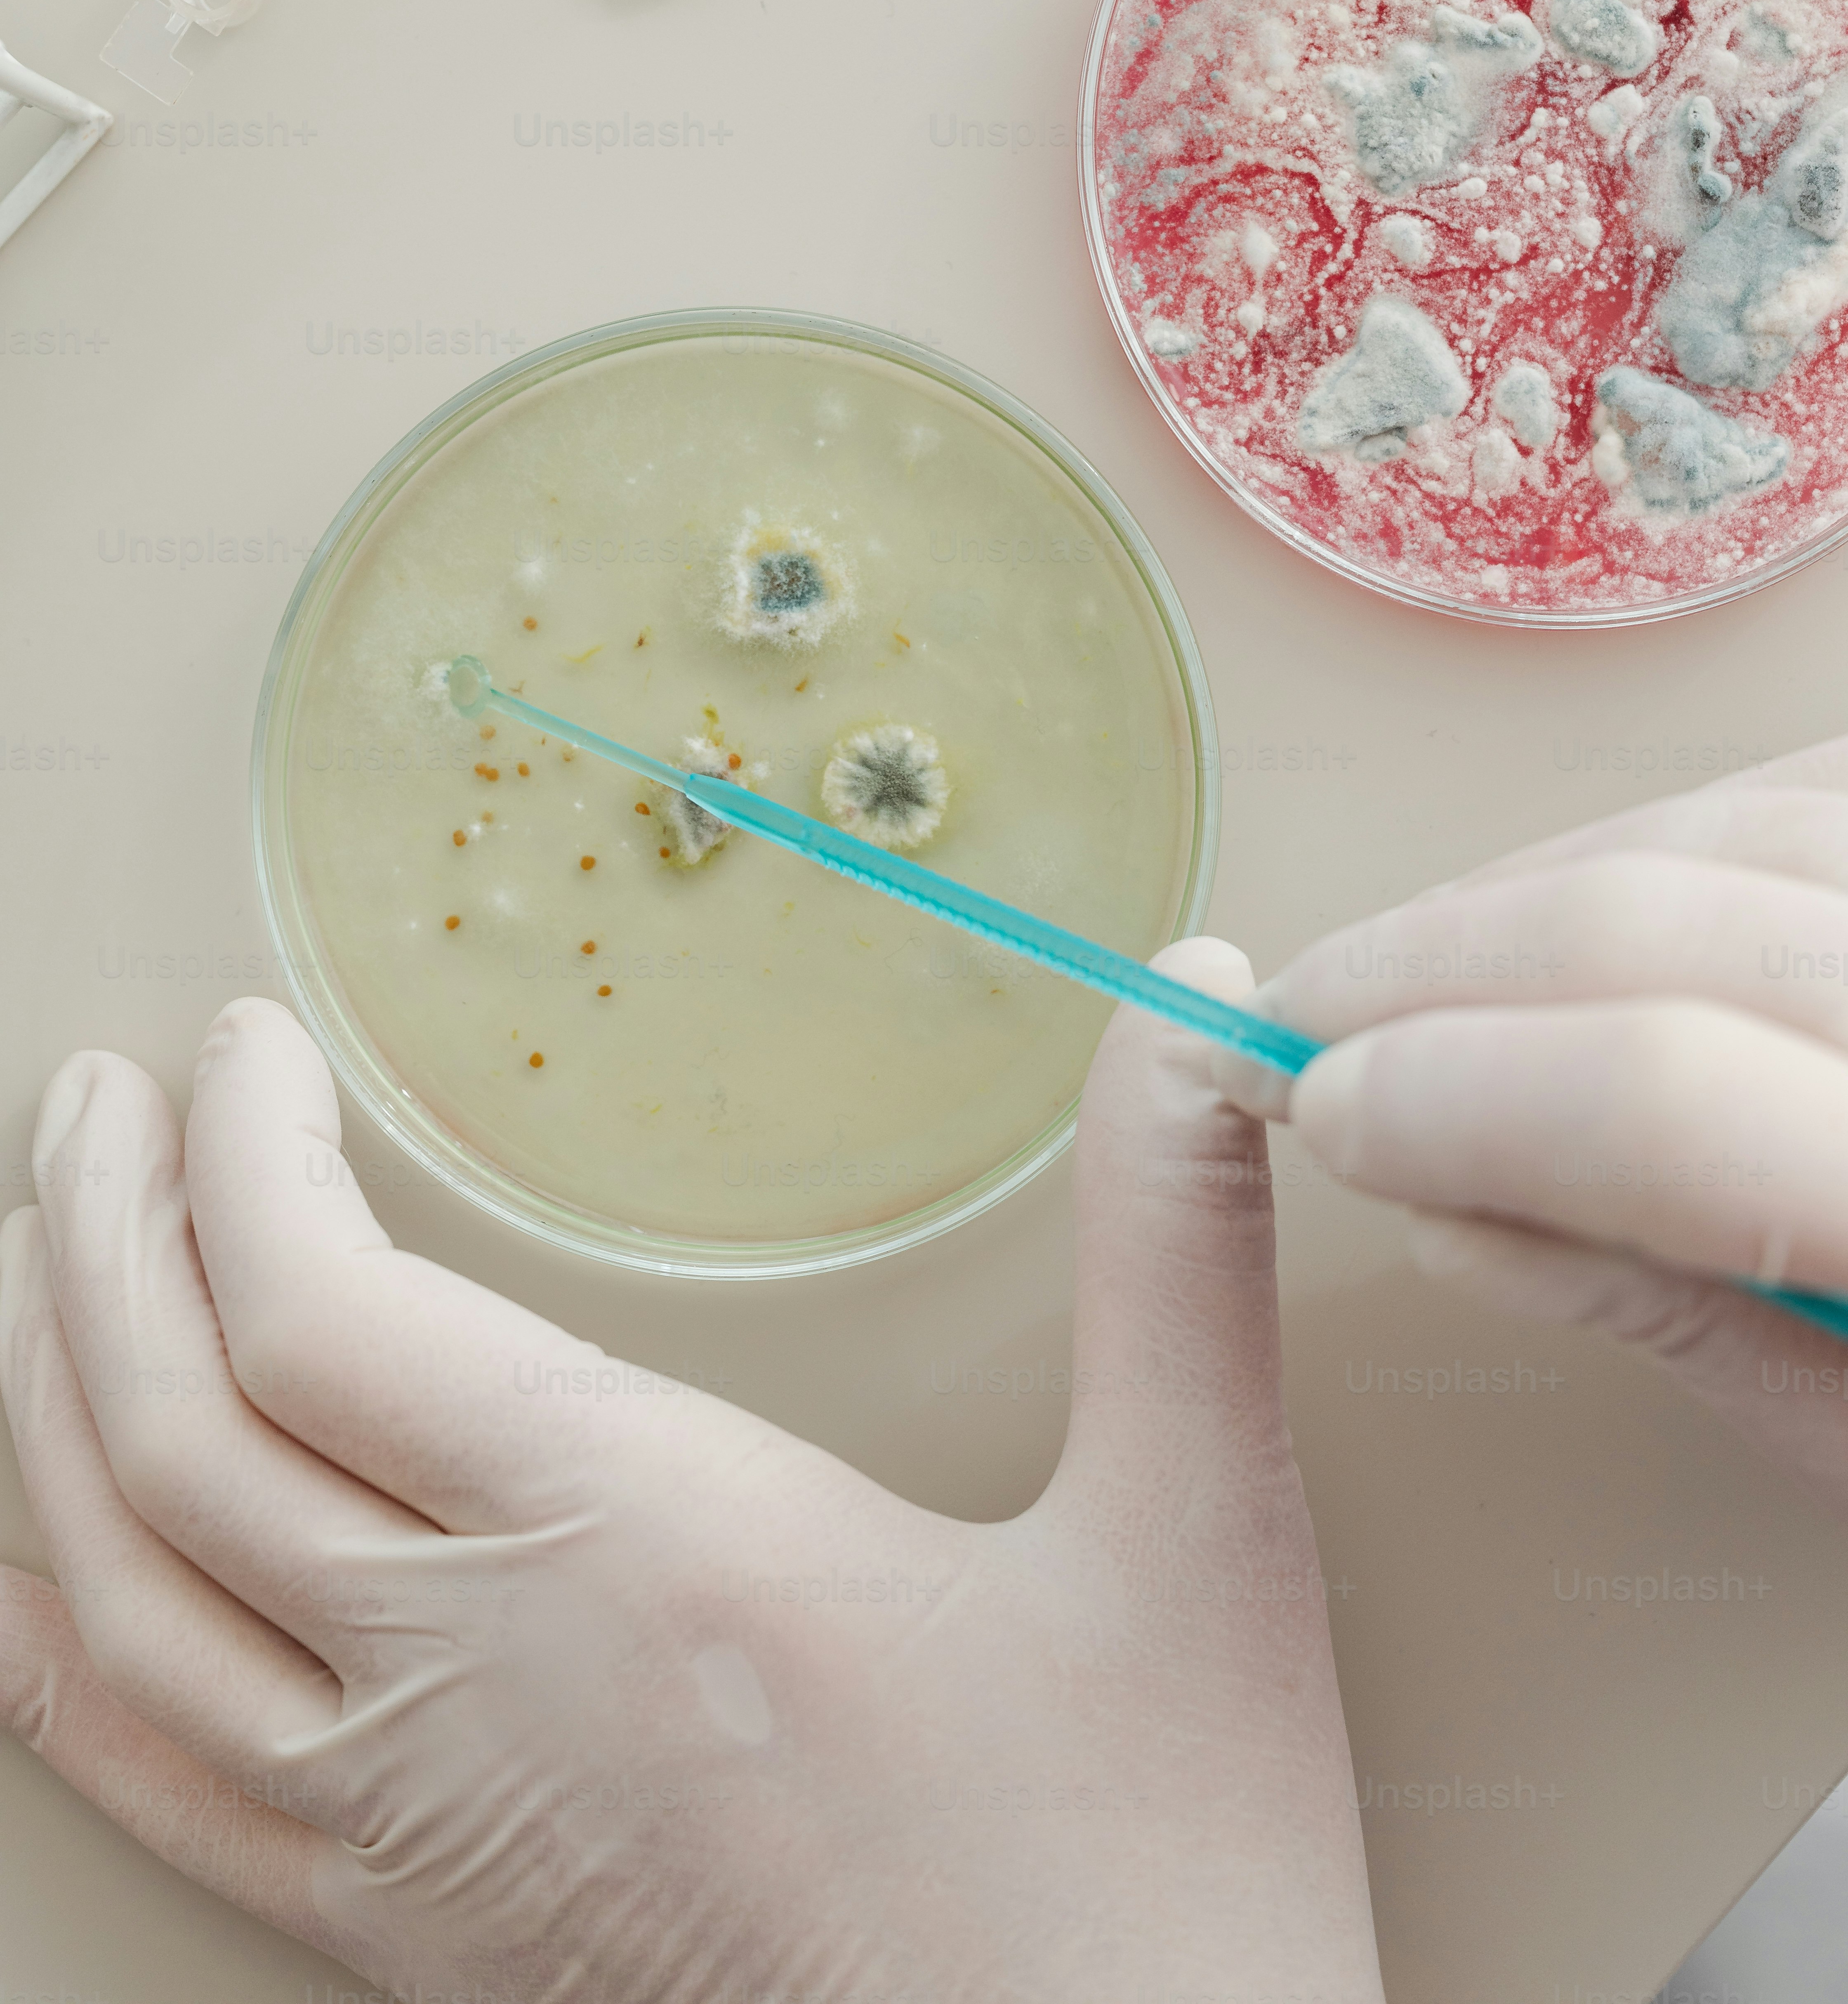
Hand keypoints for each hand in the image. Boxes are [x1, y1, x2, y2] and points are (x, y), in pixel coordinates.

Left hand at [0, 968, 1381, 2003]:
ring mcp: (415, 1832)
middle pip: (168, 1433)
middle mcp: (480, 1681)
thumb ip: (1173, 1246)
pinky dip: (44, 1640)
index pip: (318, 1313)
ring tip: (38, 1267)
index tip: (236, 1044)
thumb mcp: (1196, 1528)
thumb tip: (1204, 1009)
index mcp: (637, 1549)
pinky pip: (141, 1773)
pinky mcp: (406, 1939)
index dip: (236, 1155)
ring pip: (110, 1598)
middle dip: (93, 1235)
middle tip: (96, 1099)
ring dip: (40, 1407)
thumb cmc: (1147, 1865)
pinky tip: (39, 1563)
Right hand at [1223, 736, 1847, 1517]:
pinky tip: (1586, 890)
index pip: (1672, 1100)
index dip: (1455, 1091)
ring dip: (1541, 883)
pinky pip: (1820, 789)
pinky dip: (1683, 830)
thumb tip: (1434, 1193)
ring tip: (1421, 958)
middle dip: (1445, 960)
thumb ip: (1680, 1313)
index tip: (1318, 1111)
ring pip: (1740, 826)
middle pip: (1684, 922)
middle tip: (1313, 1016)